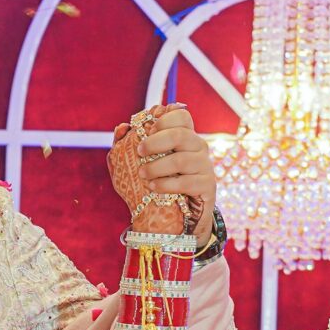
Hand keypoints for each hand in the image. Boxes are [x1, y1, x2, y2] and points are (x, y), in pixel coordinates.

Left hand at [131, 106, 218, 243]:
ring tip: (142, 174)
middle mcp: (198, 146)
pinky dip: (166, 185)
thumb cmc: (159, 180)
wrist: (180, 214)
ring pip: (181, 160)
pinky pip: (186, 182)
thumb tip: (122, 128)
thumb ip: (127, 144)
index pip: (182, 115)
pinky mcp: (207, 185)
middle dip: (155, 142)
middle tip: (139, 151)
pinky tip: (153, 187)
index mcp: (185, 135)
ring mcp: (205, 165)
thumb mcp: (140, 162)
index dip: (163, 119)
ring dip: (157, 167)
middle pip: (180, 134)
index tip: (146, 131)